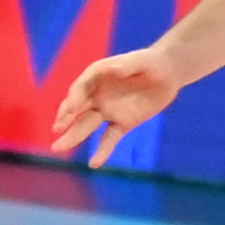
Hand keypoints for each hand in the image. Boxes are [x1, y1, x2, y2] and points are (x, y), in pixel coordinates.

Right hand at [52, 47, 180, 166]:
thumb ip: (126, 65)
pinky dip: (102, 151)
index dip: (74, 97)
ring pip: (86, 126)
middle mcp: (97, 95)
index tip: (71, 108)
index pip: (80, 88)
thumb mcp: (140, 60)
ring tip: (58, 148)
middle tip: (57, 129)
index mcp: (97, 77)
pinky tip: (94, 164)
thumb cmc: (151, 62)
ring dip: (73, 137)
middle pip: (77, 109)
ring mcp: (108, 112)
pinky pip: (109, 139)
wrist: (168, 74)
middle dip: (65, 119)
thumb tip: (112, 69)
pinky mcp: (121, 124)